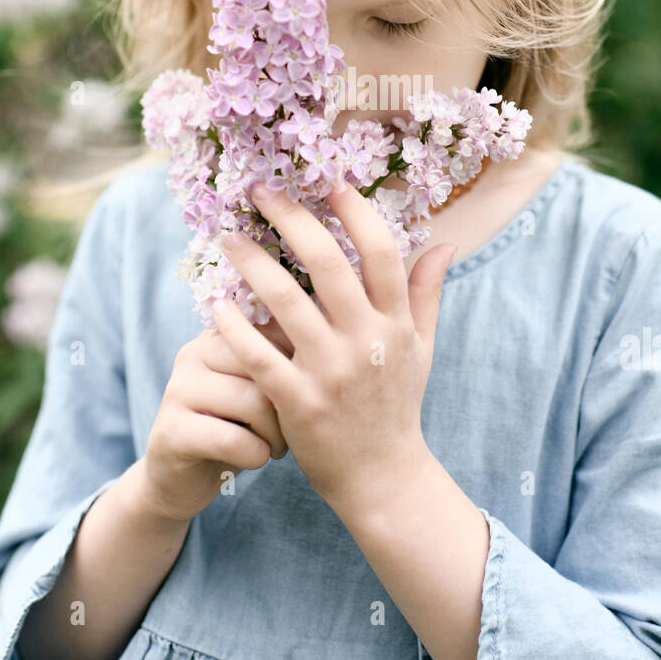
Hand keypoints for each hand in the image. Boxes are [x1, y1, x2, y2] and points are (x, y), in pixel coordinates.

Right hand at [141, 325, 289, 523]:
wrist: (184, 478)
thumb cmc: (236, 426)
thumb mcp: (259, 387)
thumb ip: (279, 356)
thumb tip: (325, 330)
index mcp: (219, 333)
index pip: (274, 331)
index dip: (298, 365)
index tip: (304, 390)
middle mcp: (194, 352)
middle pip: (267, 365)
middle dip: (290, 403)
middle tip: (292, 427)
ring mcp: (178, 390)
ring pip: (253, 403)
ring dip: (276, 434)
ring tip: (275, 446)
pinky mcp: (171, 430)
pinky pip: (232, 439)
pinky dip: (255, 455)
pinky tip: (254, 458)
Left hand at [212, 179, 455, 516]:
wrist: (383, 477)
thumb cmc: (397, 405)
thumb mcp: (421, 348)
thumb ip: (426, 293)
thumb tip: (444, 243)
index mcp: (396, 322)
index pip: (380, 252)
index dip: (356, 212)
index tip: (329, 182)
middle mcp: (365, 340)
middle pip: (327, 263)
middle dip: (291, 219)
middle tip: (261, 191)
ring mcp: (330, 371)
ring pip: (284, 302)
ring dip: (251, 263)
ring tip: (228, 238)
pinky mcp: (297, 401)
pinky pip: (258, 355)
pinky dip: (234, 326)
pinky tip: (216, 303)